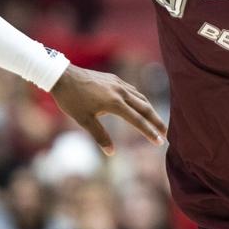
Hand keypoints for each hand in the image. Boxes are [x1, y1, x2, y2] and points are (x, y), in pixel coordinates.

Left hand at [49, 65, 167, 154]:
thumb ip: (100, 136)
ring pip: (140, 97)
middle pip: (145, 107)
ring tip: (156, 120)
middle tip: (166, 133)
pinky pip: (132, 90)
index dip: (150, 132)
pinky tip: (139, 104)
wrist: (62, 76)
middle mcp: (120, 91)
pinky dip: (140, 99)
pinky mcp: (113, 79)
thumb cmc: (71, 100)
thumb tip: (111, 152)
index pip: (137, 120)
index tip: (160, 142)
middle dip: (157, 121)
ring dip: (150, 109)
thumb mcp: (84, 120)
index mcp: (114, 103)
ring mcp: (118, 83)